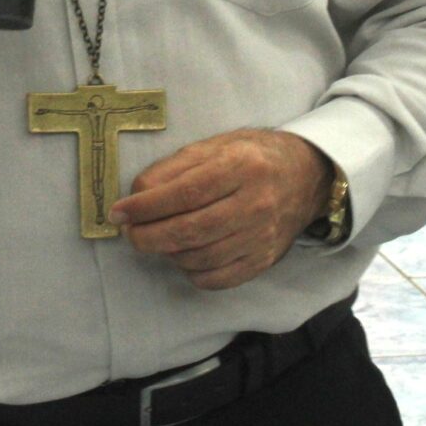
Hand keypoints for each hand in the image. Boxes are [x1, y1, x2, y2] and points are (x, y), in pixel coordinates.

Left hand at [108, 129, 333, 289]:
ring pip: (201, 257)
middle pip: (191, 230)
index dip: (147, 206)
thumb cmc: (251, 155)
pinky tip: (182, 255)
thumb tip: (137, 194)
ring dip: (167, 252)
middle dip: (149, 235)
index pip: (186, 193)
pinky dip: (191, 271)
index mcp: (241, 166)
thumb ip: (174, 168)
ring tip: (155, 239)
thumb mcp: (214, 146)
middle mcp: (255, 203)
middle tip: (129, 233)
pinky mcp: (264, 260)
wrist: (305, 175)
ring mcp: (261, 236)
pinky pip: (218, 278)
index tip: (119, 212)